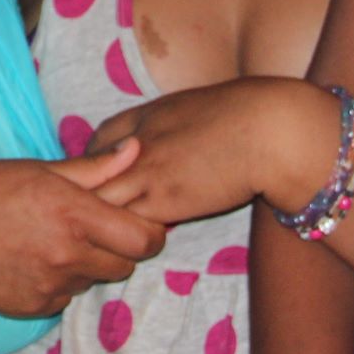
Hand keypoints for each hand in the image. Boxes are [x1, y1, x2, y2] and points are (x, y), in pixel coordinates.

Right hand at [0, 143, 169, 319]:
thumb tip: (137, 151)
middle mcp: (66, 256)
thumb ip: (95, 168)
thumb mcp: (41, 169)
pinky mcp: (31, 308)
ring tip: (50, 238)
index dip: (147, 232)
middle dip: (117, 247)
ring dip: (85, 264)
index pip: (145, 241)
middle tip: (90, 226)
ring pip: (92, 281)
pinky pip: (63, 298)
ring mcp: (49, 288)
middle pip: (125, 265)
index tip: (134, 220)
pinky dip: (57, 281)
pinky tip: (28, 258)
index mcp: (73, 215)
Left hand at [86, 78, 338, 224]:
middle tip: (95, 216)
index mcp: (139, 117)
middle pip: (85, 177)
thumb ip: (163, 128)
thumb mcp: (187, 110)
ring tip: (106, 236)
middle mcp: (132, 144)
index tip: (103, 182)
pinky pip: (126, 225)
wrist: (267, 132)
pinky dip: (125, 235)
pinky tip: (132, 243)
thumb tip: (155, 143)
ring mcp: (144, 174)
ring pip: (98, 205)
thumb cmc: (241, 116)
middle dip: (86, 197)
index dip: (94, 167)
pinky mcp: (163, 203)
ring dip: (101, 221)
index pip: (94, 145)